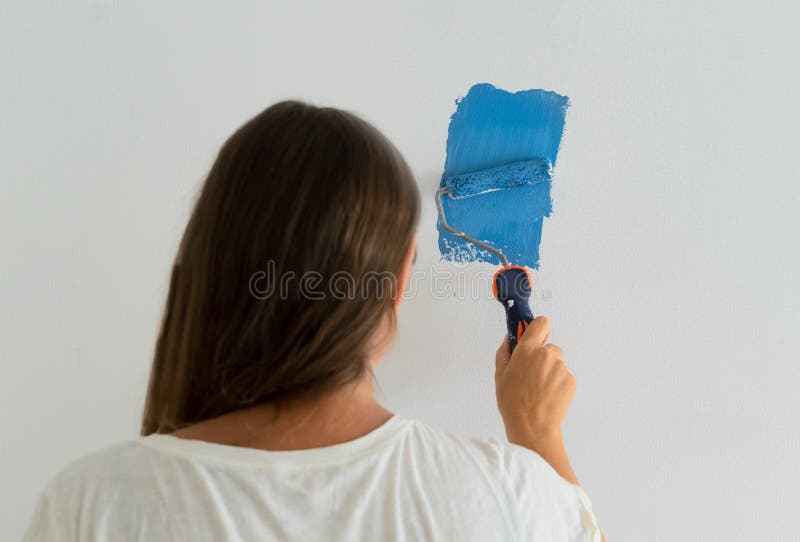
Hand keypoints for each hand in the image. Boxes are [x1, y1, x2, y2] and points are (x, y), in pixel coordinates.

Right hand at [495, 316, 575, 439]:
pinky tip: (547, 396)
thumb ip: (505, 352)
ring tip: (538, 390)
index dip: (539, 328)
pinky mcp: (571, 380)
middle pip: (549, 347)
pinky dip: (558, 384)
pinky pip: (564, 377)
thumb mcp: (499, 375)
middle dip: (542, 357)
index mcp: (527, 349)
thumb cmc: (513, 402)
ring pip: (557, 363)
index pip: (541, 323)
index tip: (534, 336)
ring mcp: (561, 367)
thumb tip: (509, 339)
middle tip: (531, 375)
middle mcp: (547, 354)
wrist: (532, 426)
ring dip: (550, 372)